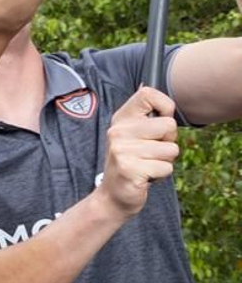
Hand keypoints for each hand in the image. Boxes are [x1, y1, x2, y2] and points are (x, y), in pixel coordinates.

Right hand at [95, 86, 179, 219]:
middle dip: (168, 142)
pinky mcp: (129, 169)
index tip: (160, 124)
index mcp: (121, 120)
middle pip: (169, 126)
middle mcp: (118, 131)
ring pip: (171, 149)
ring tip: (146, 165)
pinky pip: (166, 168)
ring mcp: (122, 150)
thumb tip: (147, 86)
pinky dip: (160, 176)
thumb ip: (144, 116)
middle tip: (151, 153)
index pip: (148, 94)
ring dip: (164, 161)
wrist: (112, 196)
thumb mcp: (133, 136)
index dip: (166, 106)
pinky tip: (144, 177)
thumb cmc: (131, 163)